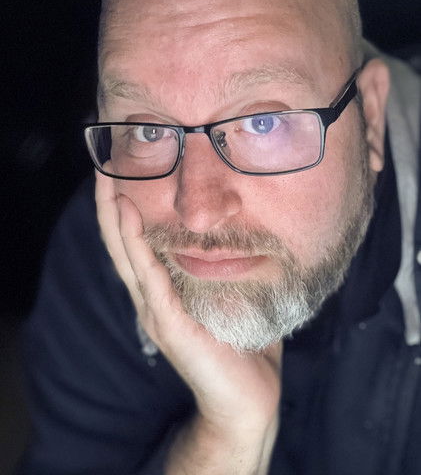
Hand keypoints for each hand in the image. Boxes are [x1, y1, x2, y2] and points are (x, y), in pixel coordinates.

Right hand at [96, 171, 281, 471]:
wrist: (247, 398)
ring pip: (128, 256)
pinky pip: (150, 278)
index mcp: (164, 291)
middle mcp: (152, 298)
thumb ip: (226, 270)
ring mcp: (156, 312)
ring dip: (116, 218)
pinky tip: (131, 217)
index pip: (137, 244)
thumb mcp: (229, 296)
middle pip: (122, 245)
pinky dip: (137, 245)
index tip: (123, 173)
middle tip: (104, 165)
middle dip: (110, 205)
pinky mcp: (170, 324)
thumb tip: (242, 235)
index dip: (125, 211)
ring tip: (109, 183)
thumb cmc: (240, 345)